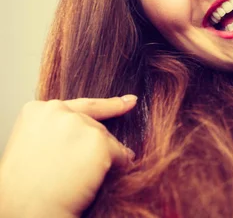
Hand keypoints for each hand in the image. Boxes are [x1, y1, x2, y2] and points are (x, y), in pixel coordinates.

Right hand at [0, 96, 137, 217]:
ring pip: (107, 140)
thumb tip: (90, 132)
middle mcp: (57, 111)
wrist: (28, 210)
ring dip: (103, 159)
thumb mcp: (33, 147)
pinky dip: (117, 168)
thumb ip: (56, 131)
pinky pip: (120, 154)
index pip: (80, 106)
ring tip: (80, 179)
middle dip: (95, 147)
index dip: (108, 105)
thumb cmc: (26, 188)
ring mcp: (78, 124)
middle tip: (81, 169)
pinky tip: (98, 180)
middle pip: (94, 125)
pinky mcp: (97, 141)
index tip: (129, 101)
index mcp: (37, 111)